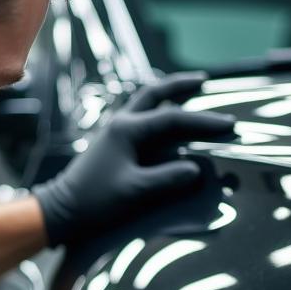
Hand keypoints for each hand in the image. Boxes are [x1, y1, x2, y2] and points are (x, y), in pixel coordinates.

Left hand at [33, 73, 234, 246]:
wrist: (62, 209)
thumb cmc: (95, 201)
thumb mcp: (134, 191)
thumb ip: (166, 179)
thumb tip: (195, 170)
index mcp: (127, 130)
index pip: (173, 118)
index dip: (202, 121)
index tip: (228, 124)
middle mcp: (120, 123)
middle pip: (154, 93)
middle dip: (180, 85)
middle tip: (204, 80)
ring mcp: (115, 131)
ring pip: (145, 102)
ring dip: (167, 94)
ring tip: (188, 91)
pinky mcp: (112, 143)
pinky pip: (139, 118)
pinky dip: (156, 112)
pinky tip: (165, 120)